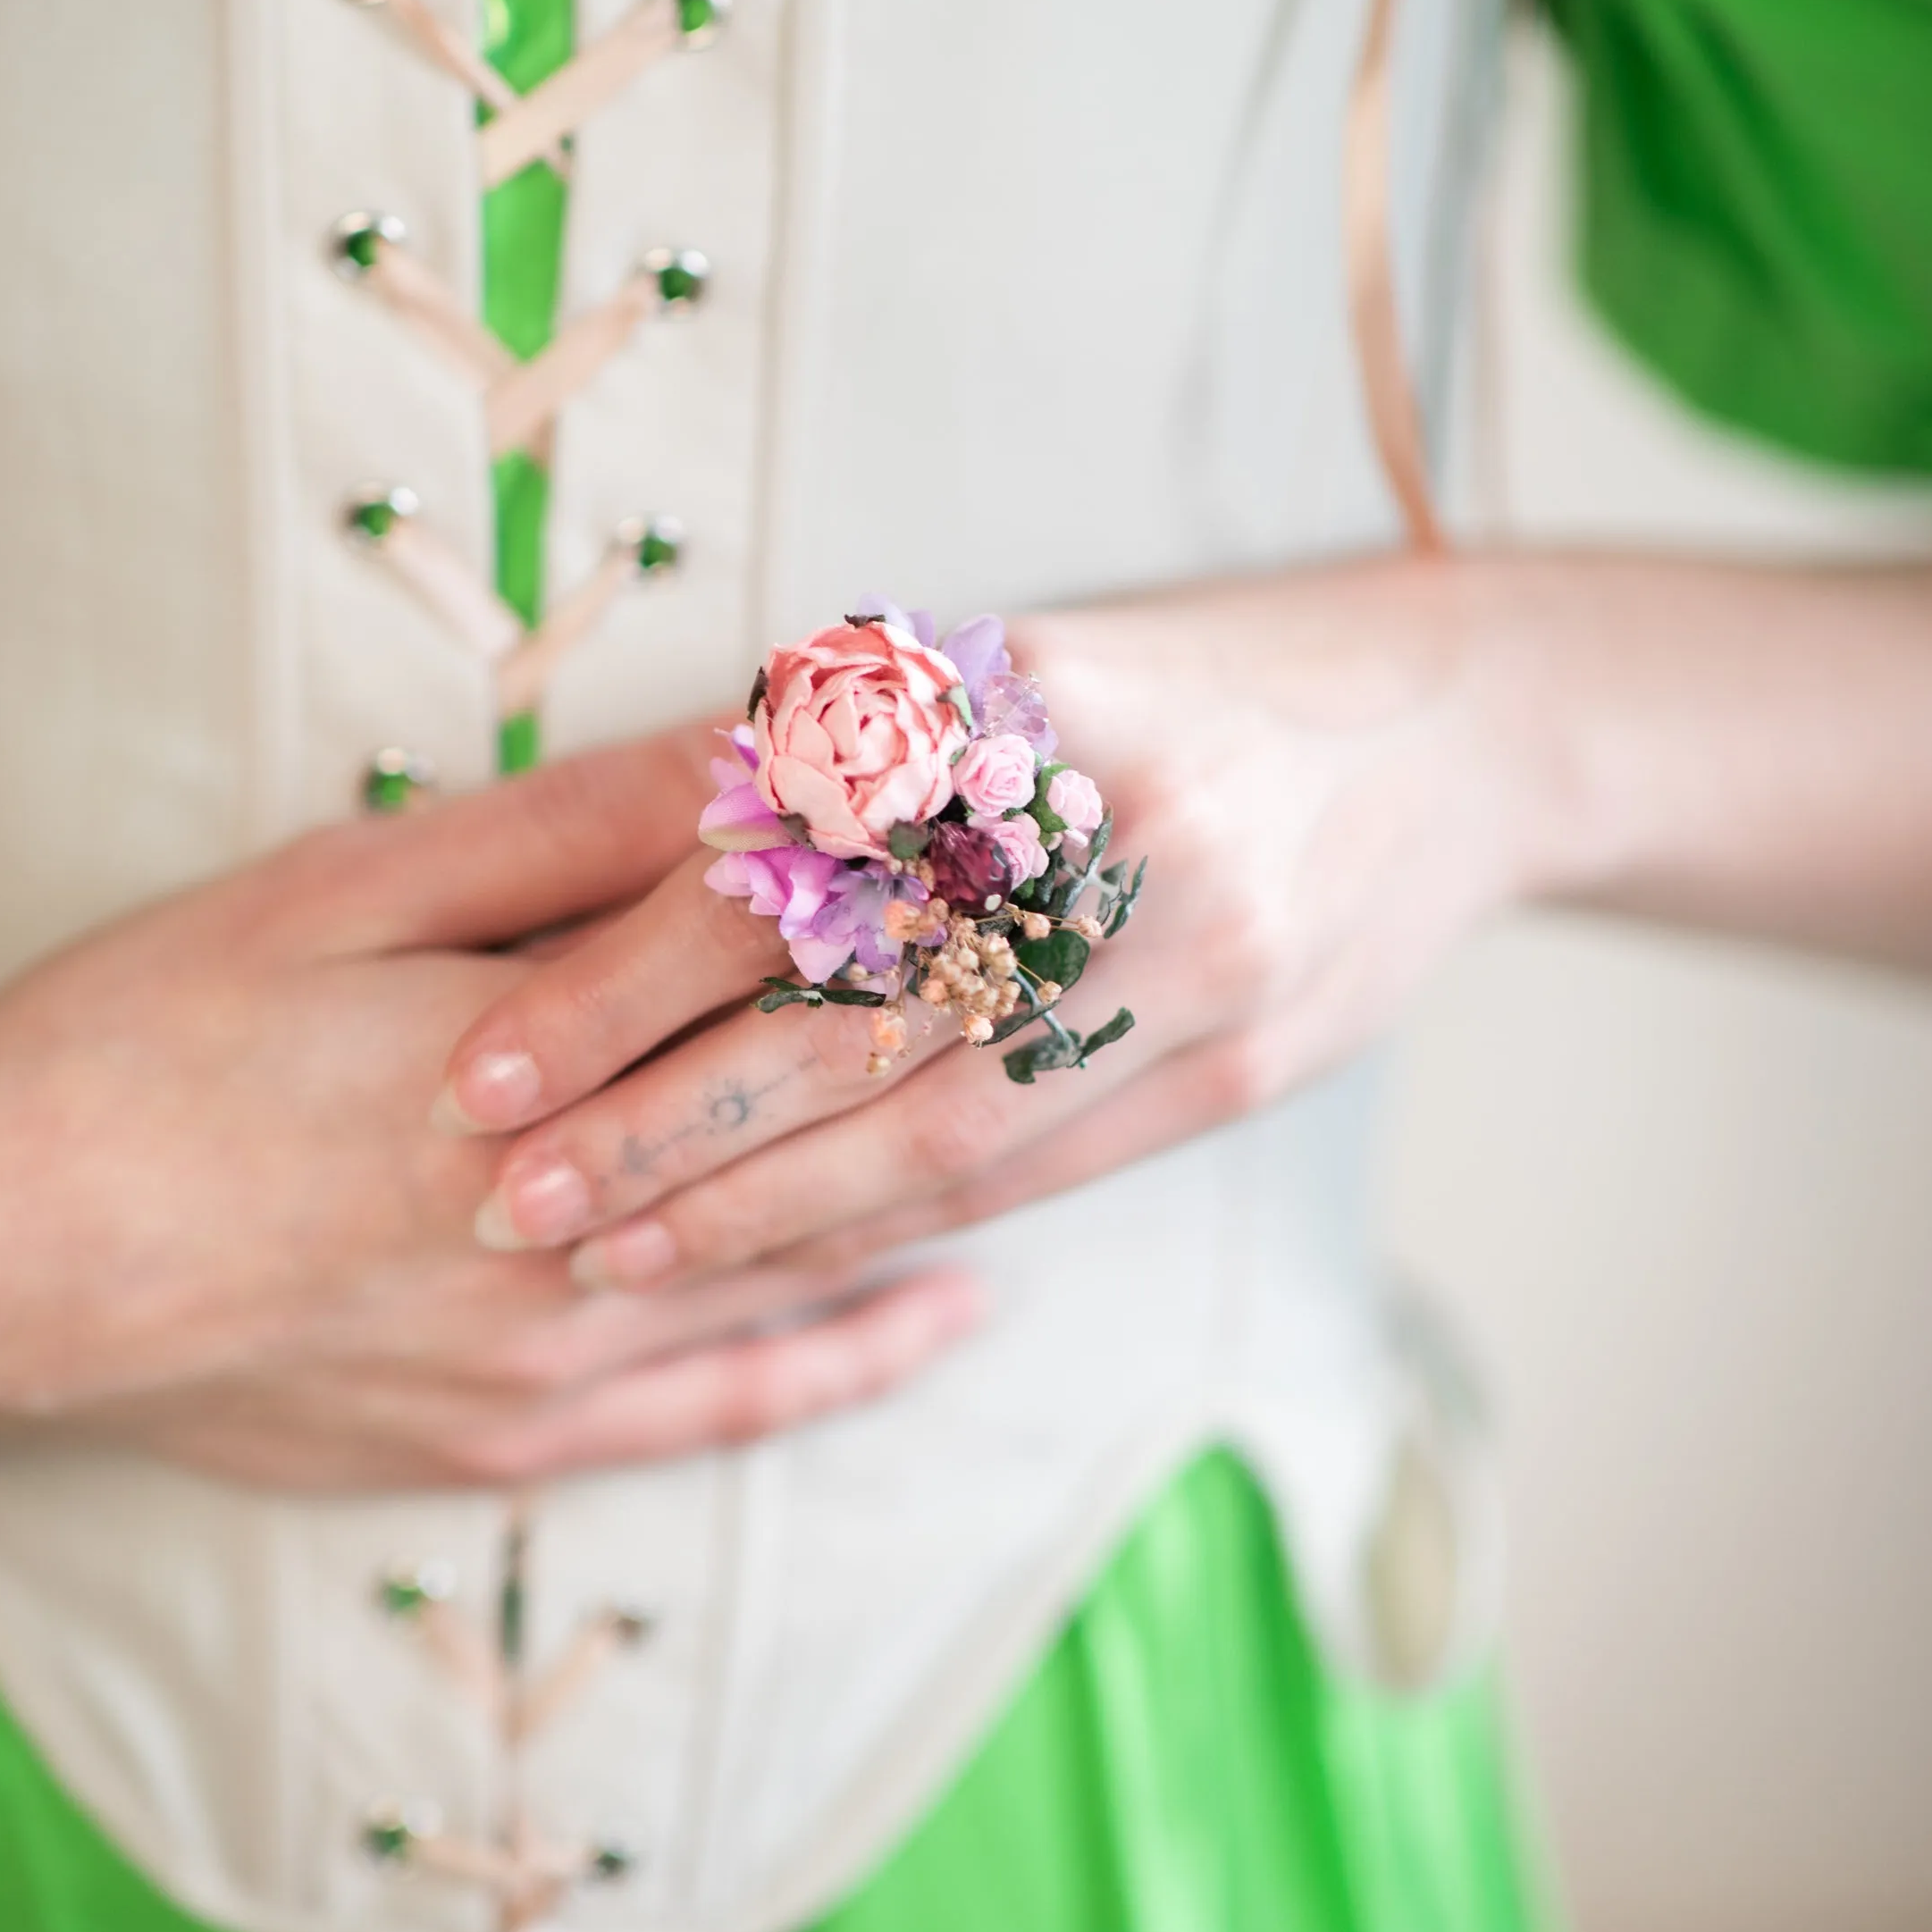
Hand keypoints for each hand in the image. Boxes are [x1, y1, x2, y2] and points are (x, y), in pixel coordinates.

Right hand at [0, 726, 983, 1489]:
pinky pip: (723, 1405)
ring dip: (944, 1184)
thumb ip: (549, 842)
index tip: (1042, 853)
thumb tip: (723, 774)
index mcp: (547, 1062)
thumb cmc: (136, 1050)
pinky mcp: (506, 1439)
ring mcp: (552, 1354)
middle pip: (829, 1125)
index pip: (792, 977)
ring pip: (806, 1263)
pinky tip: (941, 1315)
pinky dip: (846, 1357)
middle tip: (1113, 983)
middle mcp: (581, 1223)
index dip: (929, 911)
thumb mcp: (332, 894)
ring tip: (1070, 1122)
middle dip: (973, 1045)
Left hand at [438, 557, 1546, 1290]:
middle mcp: (1104, 830)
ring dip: (755, 1210)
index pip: (778, 869)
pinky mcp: (1243, 1061)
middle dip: (658, 1130)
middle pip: (839, 1019)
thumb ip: (846, 764)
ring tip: (609, 1261)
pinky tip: (781, 1262)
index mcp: (1011, 704)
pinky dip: (892, 1225)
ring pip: (933, 1123)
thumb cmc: (1168, 691)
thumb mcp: (1007, 669)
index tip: (484, 1071)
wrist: (1446, 727)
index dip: (614, 982)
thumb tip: (618, 872)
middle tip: (509, 1203)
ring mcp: (1193, 955)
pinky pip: (1033, 1168)